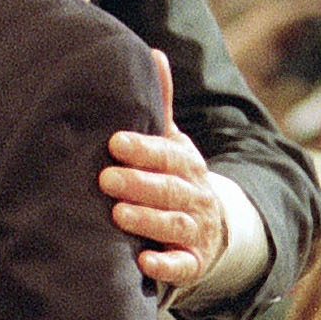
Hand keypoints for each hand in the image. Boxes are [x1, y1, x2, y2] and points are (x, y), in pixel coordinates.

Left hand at [100, 54, 225, 290]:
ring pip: (175, 225)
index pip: (168, 154)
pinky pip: (183, 266)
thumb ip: (160, 104)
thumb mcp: (173, 142)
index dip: (144, 149)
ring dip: (148, 220)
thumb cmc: (177, 176)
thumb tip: (153, 53)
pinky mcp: (194, 261)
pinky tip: (144, 262)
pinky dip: (166, 265)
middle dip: (139, 183)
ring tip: (119, 215)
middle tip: (106, 178)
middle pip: (170, 189)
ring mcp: (196, 230)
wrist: (215, 226)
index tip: (115, 142)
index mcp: (187, 163)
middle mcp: (196, 196)